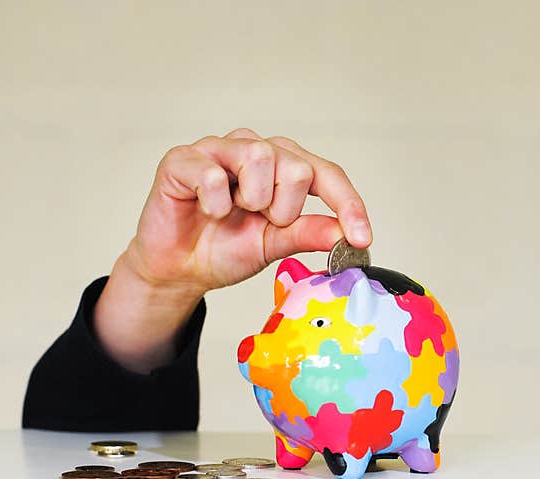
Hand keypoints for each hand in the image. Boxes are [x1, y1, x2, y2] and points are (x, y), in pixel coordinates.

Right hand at [93, 128, 371, 372]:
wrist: (178, 268)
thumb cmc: (224, 249)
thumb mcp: (274, 245)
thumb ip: (307, 233)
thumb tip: (345, 233)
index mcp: (283, 167)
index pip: (327, 174)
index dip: (348, 205)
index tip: (361, 239)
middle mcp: (255, 150)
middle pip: (297, 167)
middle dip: (284, 210)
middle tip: (260, 223)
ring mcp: (219, 149)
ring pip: (259, 157)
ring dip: (252, 201)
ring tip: (233, 214)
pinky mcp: (183, 159)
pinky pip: (213, 173)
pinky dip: (215, 203)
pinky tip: (207, 211)